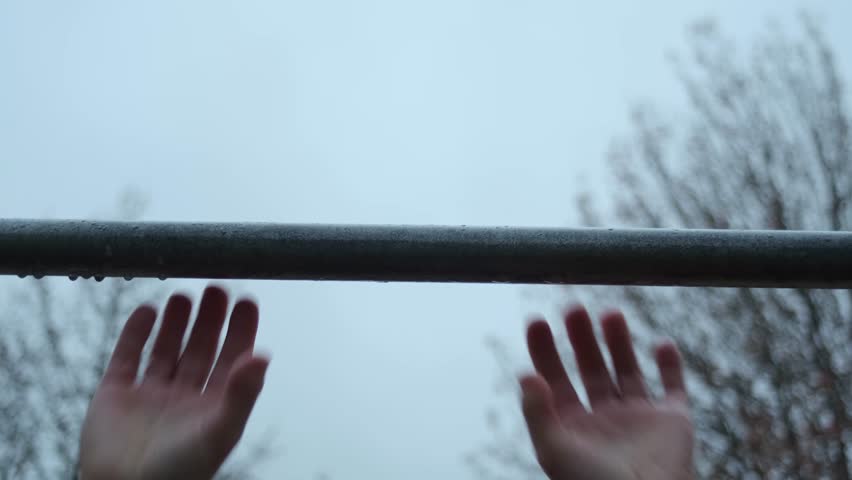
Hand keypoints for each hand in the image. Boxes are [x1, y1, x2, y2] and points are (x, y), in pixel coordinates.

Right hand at [79, 285, 269, 479]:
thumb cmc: (180, 472)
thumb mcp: (219, 430)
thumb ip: (242, 393)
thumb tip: (263, 355)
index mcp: (214, 405)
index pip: (234, 358)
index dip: (241, 330)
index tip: (247, 299)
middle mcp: (185, 396)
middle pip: (202, 348)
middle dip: (210, 319)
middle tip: (217, 286)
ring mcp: (150, 394)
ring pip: (167, 348)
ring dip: (176, 321)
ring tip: (184, 294)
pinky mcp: (116, 395)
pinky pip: (127, 357)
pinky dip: (136, 332)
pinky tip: (147, 310)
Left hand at [520, 306, 693, 479]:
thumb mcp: (554, 450)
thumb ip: (537, 412)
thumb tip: (525, 374)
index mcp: (573, 426)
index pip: (554, 380)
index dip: (544, 351)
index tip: (536, 321)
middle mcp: (604, 418)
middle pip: (589, 368)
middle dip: (580, 338)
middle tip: (573, 307)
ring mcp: (638, 418)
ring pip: (626, 369)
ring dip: (618, 341)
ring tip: (610, 313)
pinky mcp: (672, 422)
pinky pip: (673, 386)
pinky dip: (670, 364)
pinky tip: (661, 342)